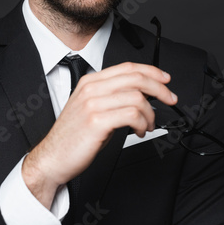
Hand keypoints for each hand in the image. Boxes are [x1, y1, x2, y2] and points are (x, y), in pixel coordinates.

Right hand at [22, 62, 176, 207]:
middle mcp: (91, 89)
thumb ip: (111, 96)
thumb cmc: (73, 136)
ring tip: (146, 126)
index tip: (165, 79)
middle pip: (136, 78)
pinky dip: (142, 124)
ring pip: (137, 98)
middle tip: (170, 99)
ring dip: (150, 114)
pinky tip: (139, 131)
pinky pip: (132, 115)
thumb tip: (141, 94)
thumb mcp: (91, 108)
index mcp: (90, 82)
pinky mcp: (97, 121)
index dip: (151, 71)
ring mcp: (93, 104)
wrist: (53, 157)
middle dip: (160, 89)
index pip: (128, 68)